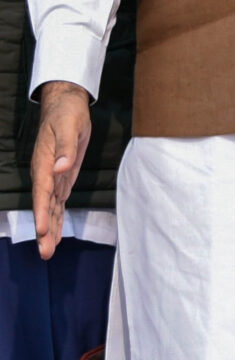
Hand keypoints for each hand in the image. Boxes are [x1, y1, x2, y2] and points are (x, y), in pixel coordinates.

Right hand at [29, 82, 89, 259]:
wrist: (66, 105)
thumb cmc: (66, 114)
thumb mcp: (68, 127)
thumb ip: (65, 148)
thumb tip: (60, 167)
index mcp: (44, 164)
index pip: (42, 193)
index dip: (42, 213)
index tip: (43, 232)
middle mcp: (46, 175)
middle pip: (44, 207)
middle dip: (45, 230)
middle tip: (45, 253)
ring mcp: (53, 177)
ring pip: (50, 208)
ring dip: (51, 229)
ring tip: (49, 251)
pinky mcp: (62, 177)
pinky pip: (58, 201)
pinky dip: (58, 217)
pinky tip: (56, 233)